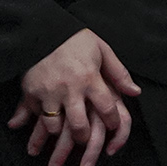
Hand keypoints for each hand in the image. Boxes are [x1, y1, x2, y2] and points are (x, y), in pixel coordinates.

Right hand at [11, 29, 139, 165]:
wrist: (42, 27)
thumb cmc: (75, 39)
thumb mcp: (102, 50)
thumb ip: (118, 73)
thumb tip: (135, 92)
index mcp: (90, 77)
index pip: (107, 109)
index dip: (114, 122)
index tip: (113, 125)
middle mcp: (70, 88)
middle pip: (80, 127)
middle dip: (84, 138)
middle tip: (86, 138)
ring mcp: (48, 92)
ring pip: (55, 127)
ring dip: (59, 133)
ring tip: (63, 131)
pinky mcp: (31, 92)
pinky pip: (34, 116)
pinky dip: (37, 122)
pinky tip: (42, 121)